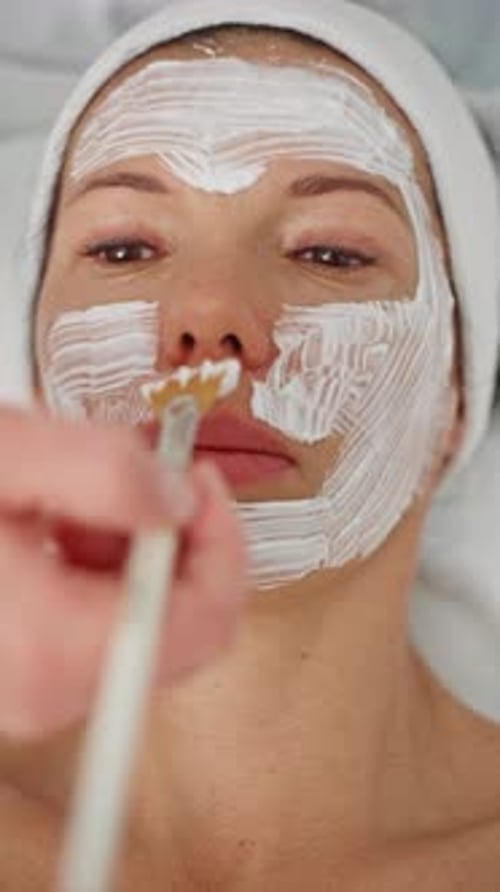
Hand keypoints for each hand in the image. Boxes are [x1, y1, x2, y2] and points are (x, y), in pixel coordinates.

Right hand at [0, 405, 247, 739]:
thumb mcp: (8, 454)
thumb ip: (105, 471)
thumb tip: (181, 500)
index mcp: (53, 647)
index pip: (204, 623)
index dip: (222, 542)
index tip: (199, 480)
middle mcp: (45, 691)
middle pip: (176, 624)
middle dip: (171, 536)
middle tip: (142, 473)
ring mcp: (32, 689)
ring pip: (137, 619)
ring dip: (130, 545)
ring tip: (77, 493)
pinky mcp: (23, 672)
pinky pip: (97, 625)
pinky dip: (97, 565)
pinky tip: (56, 522)